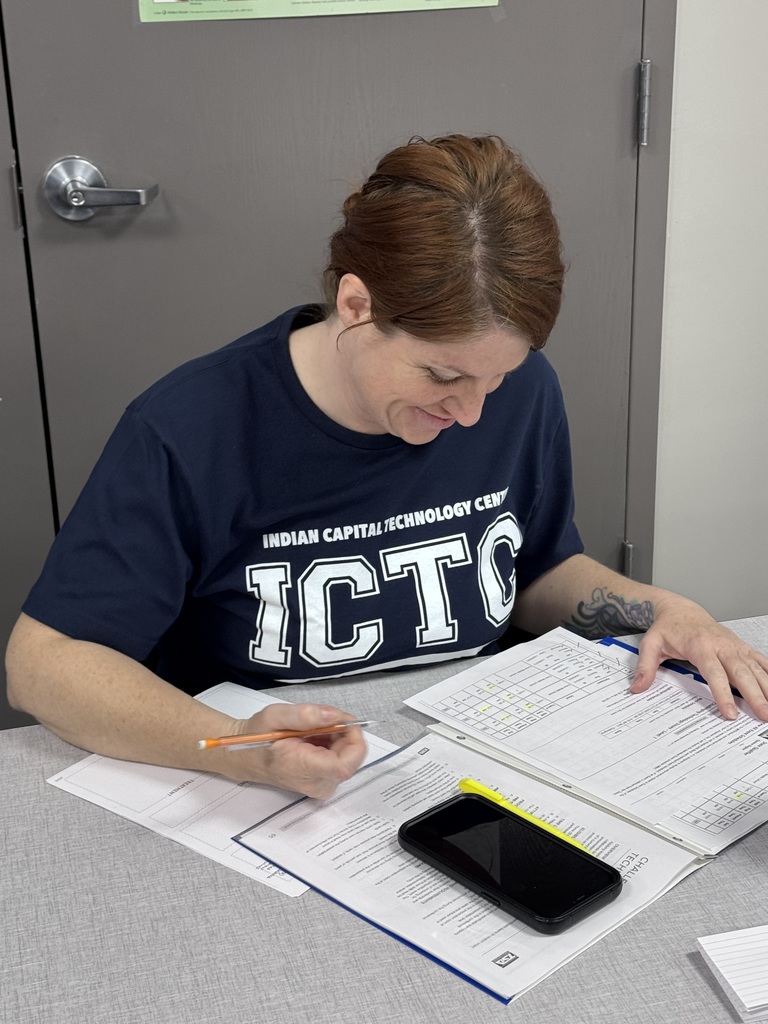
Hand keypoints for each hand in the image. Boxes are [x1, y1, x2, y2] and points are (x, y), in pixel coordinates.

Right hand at [222, 702, 367, 797]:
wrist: (246, 757)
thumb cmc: (257, 738)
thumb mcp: (275, 716)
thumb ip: (305, 715)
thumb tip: (334, 715)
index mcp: (303, 768)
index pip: (345, 764)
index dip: (353, 739)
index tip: (343, 720)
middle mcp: (317, 783)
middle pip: (351, 758)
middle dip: (343, 733)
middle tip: (321, 720)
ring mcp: (322, 786)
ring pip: (348, 757)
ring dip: (338, 737)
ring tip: (312, 729)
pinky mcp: (325, 783)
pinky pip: (341, 759)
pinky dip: (334, 744)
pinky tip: (314, 738)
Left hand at [630, 597, 767, 720]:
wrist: (679, 610)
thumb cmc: (667, 628)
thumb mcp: (650, 645)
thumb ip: (645, 667)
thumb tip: (637, 687)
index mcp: (700, 646)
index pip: (714, 673)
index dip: (723, 694)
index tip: (730, 713)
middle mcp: (721, 644)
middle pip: (741, 672)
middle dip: (755, 695)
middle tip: (763, 715)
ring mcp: (734, 645)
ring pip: (755, 667)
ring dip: (767, 687)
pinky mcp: (741, 647)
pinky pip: (760, 660)